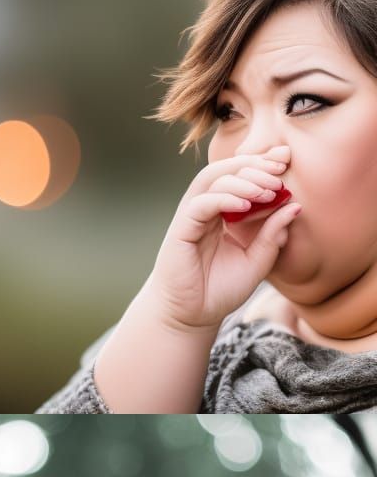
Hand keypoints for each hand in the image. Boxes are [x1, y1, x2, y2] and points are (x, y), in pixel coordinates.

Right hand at [149, 144, 301, 331]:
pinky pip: (201, 204)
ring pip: (212, 180)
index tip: (286, 160)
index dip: (261, 163)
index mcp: (223, 214)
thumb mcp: (257, 262)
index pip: (239, 176)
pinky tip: (245, 206)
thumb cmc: (219, 291)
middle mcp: (206, 211)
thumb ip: (273, 236)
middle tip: (279, 174)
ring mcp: (191, 218)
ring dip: (242, 179)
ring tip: (267, 191)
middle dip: (254, 165)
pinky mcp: (181, 230)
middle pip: (226, 169)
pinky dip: (224, 199)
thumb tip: (295, 207)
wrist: (191, 316)